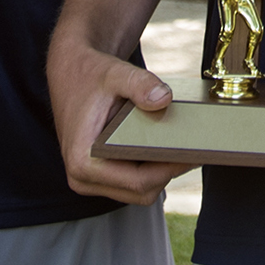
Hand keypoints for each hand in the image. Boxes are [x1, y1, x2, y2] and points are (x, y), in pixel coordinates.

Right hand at [47, 33, 193, 206]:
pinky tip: (164, 148)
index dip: (170, 170)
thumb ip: (140, 84)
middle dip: (168, 173)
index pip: (137, 182)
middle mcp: (82, 177)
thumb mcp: (116, 73)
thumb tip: (164, 99)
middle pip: (140, 192)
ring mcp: (89, 180)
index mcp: (82, 161)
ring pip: (138, 191)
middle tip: (194, 150)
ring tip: (181, 148)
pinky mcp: (98, 175)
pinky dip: (150, 169)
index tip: (194, 154)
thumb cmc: (90, 74)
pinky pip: (131, 182)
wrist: (70, 72)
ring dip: (160, 173)